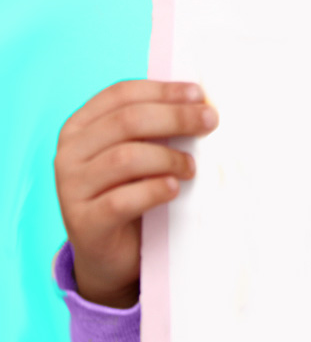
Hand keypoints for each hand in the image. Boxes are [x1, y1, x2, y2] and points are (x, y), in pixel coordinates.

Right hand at [54, 80, 218, 307]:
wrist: (113, 251)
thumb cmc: (133, 189)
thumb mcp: (141, 151)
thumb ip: (158, 125)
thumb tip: (202, 103)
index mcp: (81, 126)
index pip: (121, 94)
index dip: (162, 90)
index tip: (199, 93)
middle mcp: (69, 153)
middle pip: (127, 121)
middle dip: (175, 117)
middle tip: (210, 121)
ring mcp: (71, 189)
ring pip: (125, 158)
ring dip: (168, 158)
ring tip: (191, 167)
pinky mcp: (83, 223)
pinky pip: (121, 200)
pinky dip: (154, 190)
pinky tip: (174, 188)